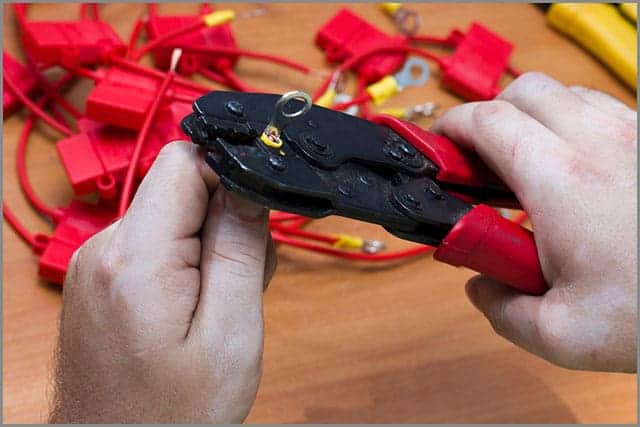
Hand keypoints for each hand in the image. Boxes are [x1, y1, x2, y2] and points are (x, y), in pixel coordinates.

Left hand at [50, 142, 276, 422]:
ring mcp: (98, 263)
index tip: (255, 222)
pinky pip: (156, 244)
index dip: (231, 178)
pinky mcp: (102, 276)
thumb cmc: (173, 415)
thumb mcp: (231, 333)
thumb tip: (247, 182)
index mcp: (135, 259)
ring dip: (209, 247)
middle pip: (182, 188)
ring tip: (218, 304)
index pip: (186, 162)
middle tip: (241, 281)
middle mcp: (104, 249)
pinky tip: (196, 307)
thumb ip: (240, 249)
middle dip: (226, 222)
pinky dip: (187, 264)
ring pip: (173, 216)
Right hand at [432, 72, 636, 372]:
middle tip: (477, 164)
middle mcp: (599, 143)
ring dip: (530, 120)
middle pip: (522, 92)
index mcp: (563, 181)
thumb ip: (501, 310)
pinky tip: (571, 170)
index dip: (451, 128)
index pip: (488, 122)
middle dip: (487, 119)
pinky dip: (570, 125)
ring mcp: (632, 136)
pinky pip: (600, 110)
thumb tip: (480, 287)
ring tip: (524, 169)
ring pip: (562, 95)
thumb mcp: (560, 335)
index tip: (438, 151)